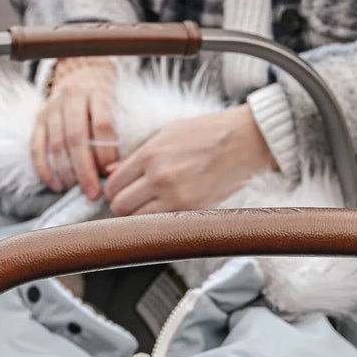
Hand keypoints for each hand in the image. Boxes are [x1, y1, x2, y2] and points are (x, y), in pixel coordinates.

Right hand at [31, 57, 117, 198]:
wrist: (82, 80)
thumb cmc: (106, 105)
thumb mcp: (119, 111)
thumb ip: (118, 138)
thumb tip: (114, 172)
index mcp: (98, 94)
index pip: (102, 125)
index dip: (106, 152)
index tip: (111, 174)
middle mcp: (73, 97)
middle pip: (76, 137)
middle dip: (85, 170)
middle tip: (93, 193)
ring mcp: (52, 108)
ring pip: (56, 144)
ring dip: (66, 172)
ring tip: (77, 190)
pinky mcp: (38, 119)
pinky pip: (36, 148)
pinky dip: (45, 170)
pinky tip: (56, 185)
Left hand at [103, 103, 277, 214]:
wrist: (244, 140)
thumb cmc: (208, 133)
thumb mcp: (167, 133)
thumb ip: (137, 154)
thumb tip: (111, 171)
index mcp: (150, 154)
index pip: (114, 184)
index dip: (113, 190)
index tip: (119, 191)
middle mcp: (159, 176)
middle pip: (120, 205)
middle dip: (121, 206)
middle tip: (131, 202)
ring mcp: (176, 196)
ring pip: (137, 220)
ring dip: (138, 217)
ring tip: (148, 208)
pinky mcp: (192, 209)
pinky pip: (163, 224)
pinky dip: (159, 222)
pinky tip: (165, 212)